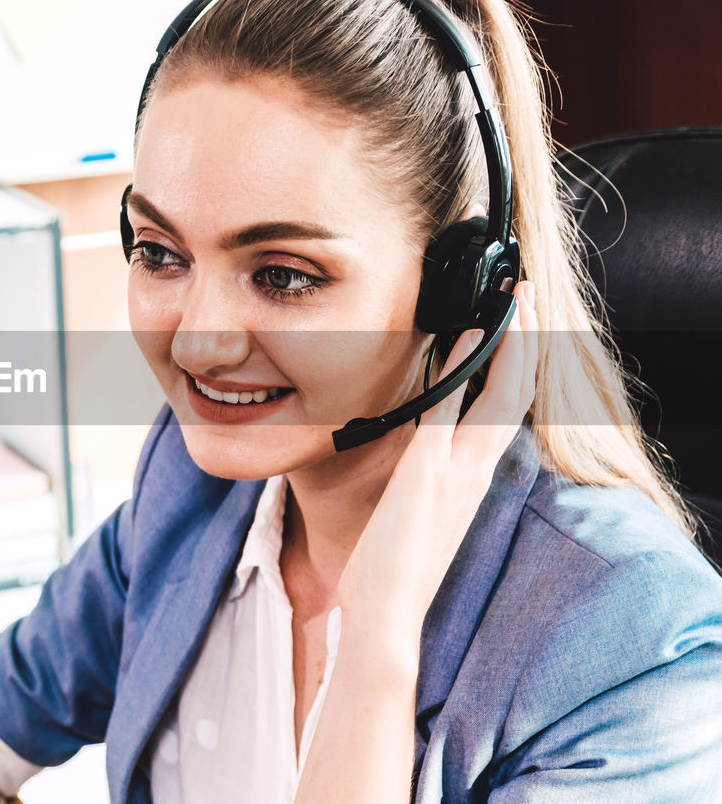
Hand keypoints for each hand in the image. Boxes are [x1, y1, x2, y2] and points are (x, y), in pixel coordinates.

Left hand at [337, 280, 537, 643]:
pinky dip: (461, 371)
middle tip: (529, 300)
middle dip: (529, 344)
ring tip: (516, 302)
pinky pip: (449, 410)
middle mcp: (474, 474)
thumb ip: (426, 486)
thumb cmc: (392, 572)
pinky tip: (466, 337)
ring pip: (498, 395)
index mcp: (472, 483)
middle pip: (518, 395)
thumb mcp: (419, 519)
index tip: (520, 334)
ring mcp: (454, 471)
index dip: (518, 371)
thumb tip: (419, 462)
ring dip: (509, 344)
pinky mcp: (426, 473)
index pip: (507, 416)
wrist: (386, 615)